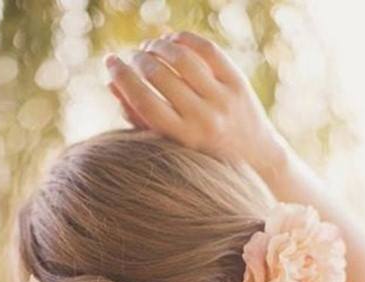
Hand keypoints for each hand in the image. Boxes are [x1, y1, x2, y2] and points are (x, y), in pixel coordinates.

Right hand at [105, 31, 286, 175]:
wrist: (255, 158)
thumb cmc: (201, 154)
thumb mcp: (169, 144)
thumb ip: (139, 118)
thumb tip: (111, 84)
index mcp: (182, 139)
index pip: (143, 100)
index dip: (121, 77)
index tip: (109, 62)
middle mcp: (204, 119)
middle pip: (159, 75)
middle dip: (139, 59)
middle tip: (131, 56)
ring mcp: (223, 99)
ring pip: (182, 58)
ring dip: (159, 46)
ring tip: (149, 47)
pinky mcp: (238, 82)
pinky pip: (207, 50)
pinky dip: (185, 39)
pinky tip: (172, 40)